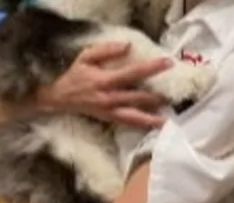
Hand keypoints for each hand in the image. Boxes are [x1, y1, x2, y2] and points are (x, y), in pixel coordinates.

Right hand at [41, 42, 172, 129]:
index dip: (151, 68)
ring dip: (152, 118)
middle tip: (176, 94)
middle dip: (157, 96)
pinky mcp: (108, 119)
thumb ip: (106, 50)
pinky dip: (142, 125)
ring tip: (169, 119)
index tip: (168, 63)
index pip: (133, 73)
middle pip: (138, 97)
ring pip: (134, 117)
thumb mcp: (85, 56)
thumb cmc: (73, 75)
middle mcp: (109, 98)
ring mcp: (109, 111)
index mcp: (105, 80)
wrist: (57, 98)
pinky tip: (155, 125)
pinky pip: (128, 123)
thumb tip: (127, 46)